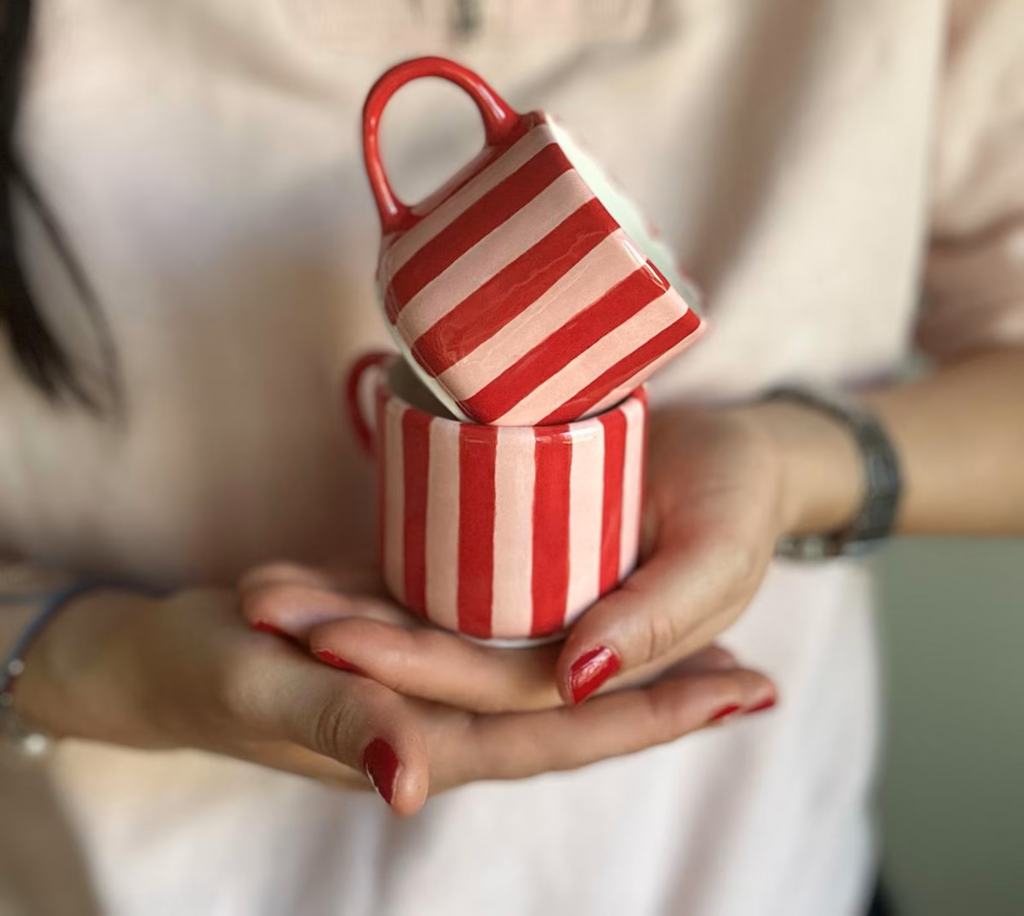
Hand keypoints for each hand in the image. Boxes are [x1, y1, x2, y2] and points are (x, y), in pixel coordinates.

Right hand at [14, 577, 774, 816]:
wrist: (152, 657)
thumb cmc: (202, 674)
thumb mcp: (260, 687)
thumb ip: (337, 728)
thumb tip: (412, 780)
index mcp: (424, 743)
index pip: (562, 735)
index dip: (650, 716)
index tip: (734, 694)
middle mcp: (444, 726)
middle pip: (578, 717)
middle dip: (667, 698)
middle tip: (755, 674)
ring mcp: (432, 693)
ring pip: (550, 682)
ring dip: (625, 668)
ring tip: (705, 641)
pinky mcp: (414, 654)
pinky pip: (502, 645)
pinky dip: (559, 631)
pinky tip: (595, 603)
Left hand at [259, 400, 856, 716]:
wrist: (736, 450)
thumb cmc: (739, 500)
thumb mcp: (720, 554)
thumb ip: (660, 617)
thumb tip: (581, 678)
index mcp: (599, 672)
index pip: (493, 687)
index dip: (413, 668)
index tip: (333, 643)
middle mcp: (547, 652)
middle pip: (437, 657)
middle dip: (352, 639)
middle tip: (269, 609)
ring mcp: (522, 608)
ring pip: (422, 622)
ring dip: (345, 611)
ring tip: (264, 591)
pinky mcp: (506, 559)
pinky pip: (431, 574)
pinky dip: (369, 576)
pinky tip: (305, 568)